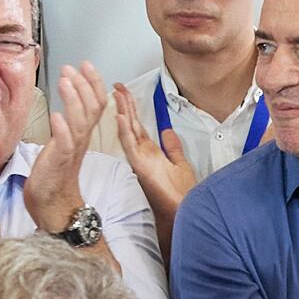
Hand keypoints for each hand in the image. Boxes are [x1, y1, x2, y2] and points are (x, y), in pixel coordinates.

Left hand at [23, 64, 109, 232]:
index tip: (85, 64)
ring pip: (80, 122)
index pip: (96, 103)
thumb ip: (66, 124)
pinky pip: (64, 144)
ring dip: (73, 99)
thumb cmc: (54, 175)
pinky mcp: (59, 162)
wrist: (54, 207)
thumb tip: (62, 105)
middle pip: (93, 108)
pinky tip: (56, 115)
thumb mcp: (62, 143)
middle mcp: (80, 140)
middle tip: (72, 68)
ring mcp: (71, 151)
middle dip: (84, 85)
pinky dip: (62, 129)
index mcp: (82, 134)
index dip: (93, 82)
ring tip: (65, 81)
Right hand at [109, 81, 200, 223]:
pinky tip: (120, 118)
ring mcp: (139, 161)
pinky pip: (130, 146)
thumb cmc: (180, 195)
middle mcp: (142, 155)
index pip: (137, 126)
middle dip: (123, 104)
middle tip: (116, 86)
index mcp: (150, 153)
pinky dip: (124, 131)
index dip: (130, 109)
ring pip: (127, 131)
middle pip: (130, 124)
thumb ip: (172, 148)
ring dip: (121, 112)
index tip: (124, 93)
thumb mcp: (180, 164)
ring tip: (115, 94)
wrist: (183, 212)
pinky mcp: (140, 167)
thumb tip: (168, 132)